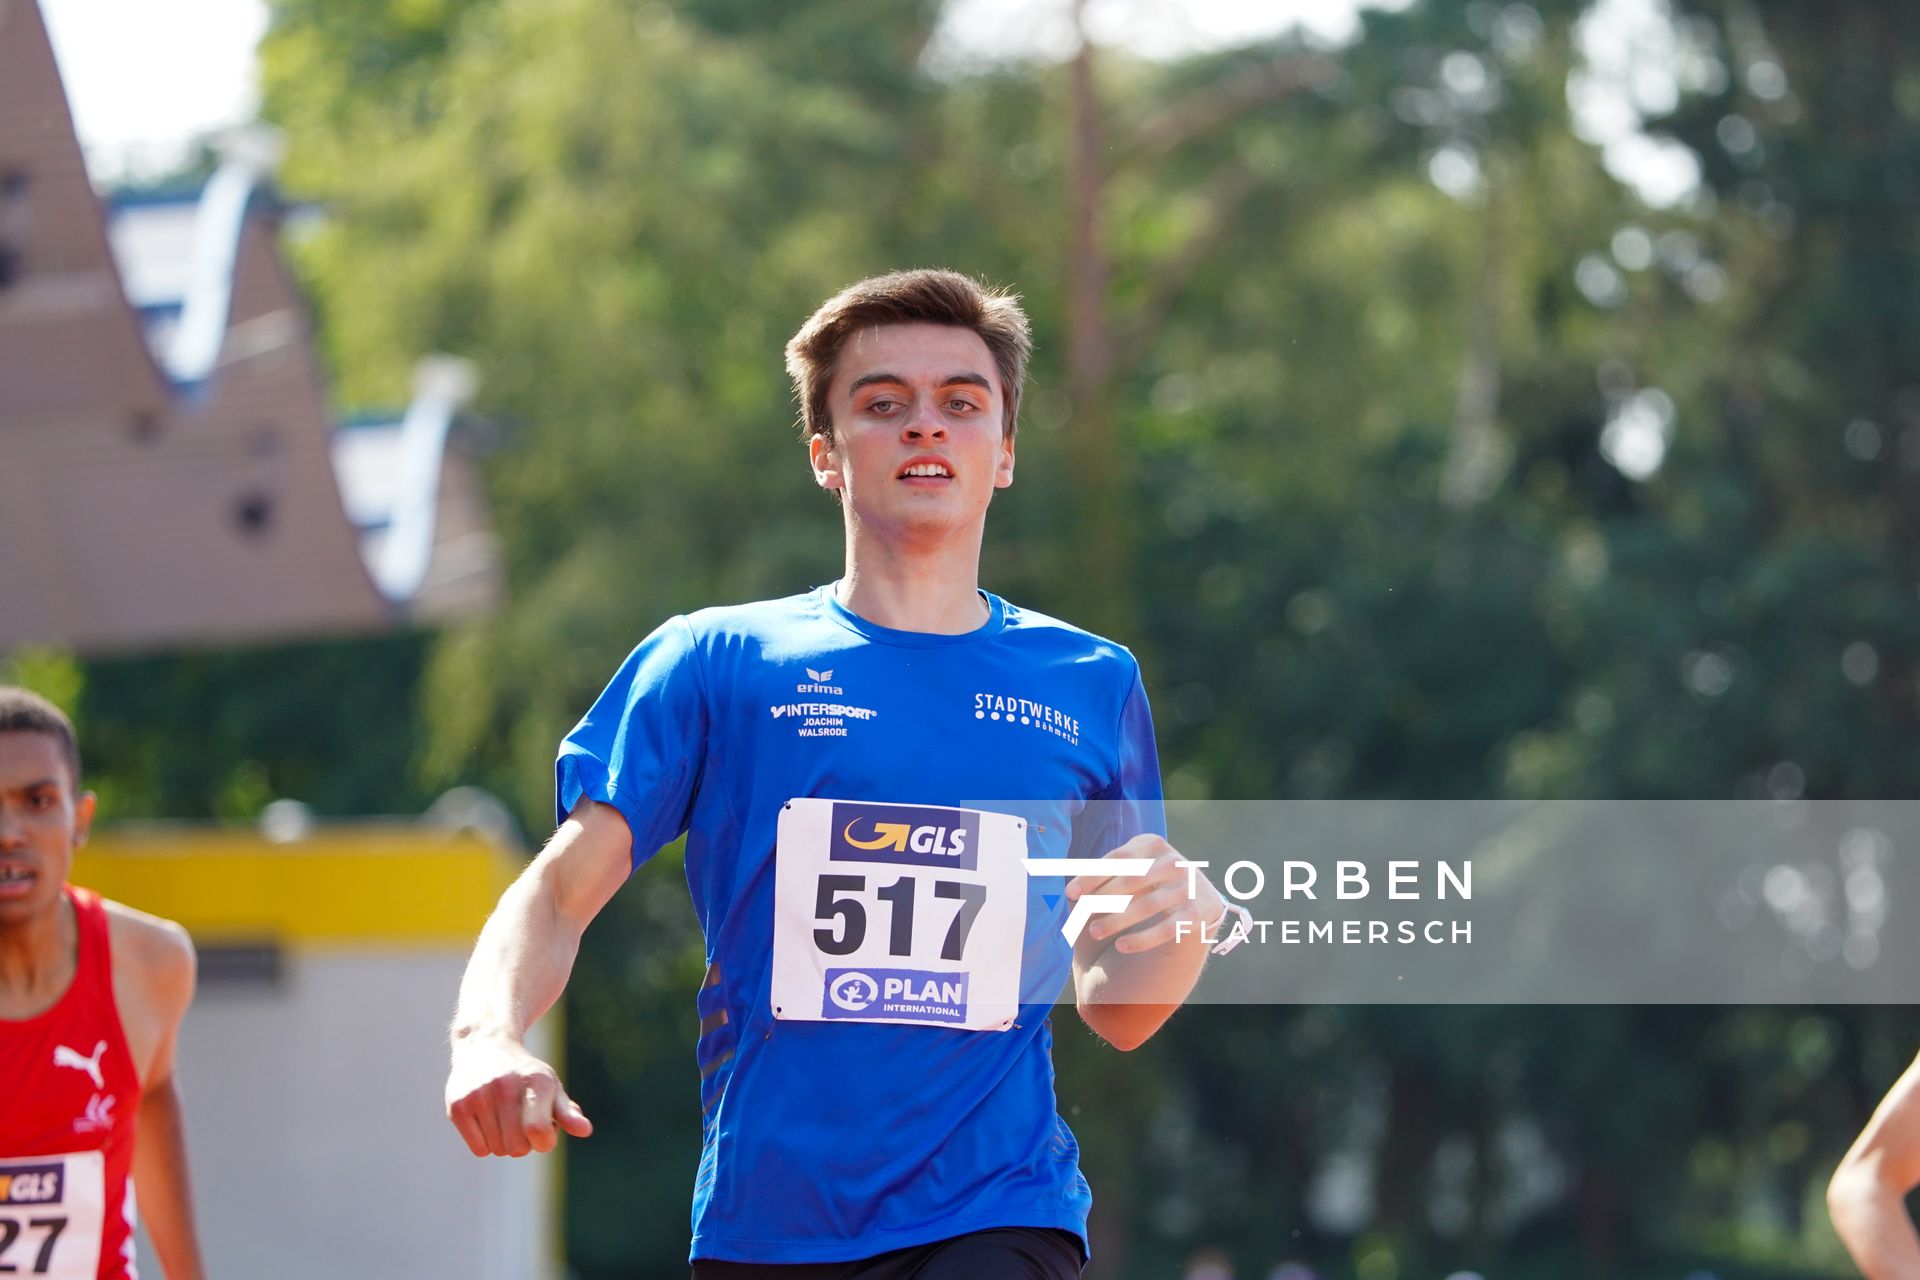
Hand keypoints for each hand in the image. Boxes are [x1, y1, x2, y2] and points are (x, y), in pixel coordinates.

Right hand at [446, 1032, 592, 1156]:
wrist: (485, 1046)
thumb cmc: (525, 1074)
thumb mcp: (550, 1086)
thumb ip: (567, 1112)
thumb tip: (585, 1131)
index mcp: (535, 1081)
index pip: (538, 1132)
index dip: (544, 1141)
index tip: (544, 1133)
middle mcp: (505, 1086)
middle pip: (517, 1147)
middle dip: (525, 1144)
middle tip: (522, 1124)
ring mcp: (478, 1096)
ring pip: (498, 1150)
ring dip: (505, 1143)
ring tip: (505, 1119)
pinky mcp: (458, 1107)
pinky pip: (479, 1150)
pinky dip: (486, 1144)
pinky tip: (488, 1121)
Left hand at [1065, 834, 1223, 954]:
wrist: (1199, 897)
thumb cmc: (1149, 882)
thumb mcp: (1132, 869)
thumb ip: (1104, 874)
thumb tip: (1067, 892)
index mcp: (1153, 845)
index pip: (1119, 859)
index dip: (1093, 876)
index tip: (1070, 892)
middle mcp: (1173, 862)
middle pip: (1132, 880)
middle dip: (1103, 897)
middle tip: (1080, 913)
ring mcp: (1187, 887)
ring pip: (1148, 905)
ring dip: (1118, 920)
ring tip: (1095, 931)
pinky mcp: (1196, 913)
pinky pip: (1167, 928)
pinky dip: (1143, 938)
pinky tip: (1121, 946)